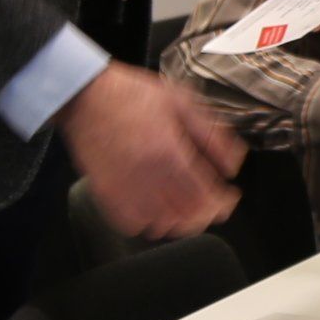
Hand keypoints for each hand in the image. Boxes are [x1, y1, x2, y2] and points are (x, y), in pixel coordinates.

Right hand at [59, 66, 243, 237]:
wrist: (86, 96)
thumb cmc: (130, 95)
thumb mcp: (181, 102)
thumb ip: (211, 134)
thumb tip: (233, 163)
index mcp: (169, 151)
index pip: (205, 195)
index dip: (223, 202)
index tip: (229, 198)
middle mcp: (147, 176)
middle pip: (187, 216)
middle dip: (206, 213)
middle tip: (212, 204)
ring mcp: (124, 188)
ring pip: (162, 225)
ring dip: (180, 220)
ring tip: (186, 206)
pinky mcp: (106, 194)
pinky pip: (133, 225)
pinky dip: (149, 223)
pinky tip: (157, 209)